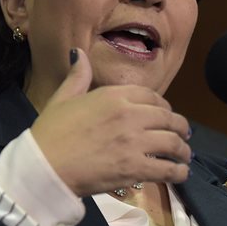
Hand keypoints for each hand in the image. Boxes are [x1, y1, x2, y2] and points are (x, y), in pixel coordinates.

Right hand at [28, 48, 191, 195]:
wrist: (43, 166)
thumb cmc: (50, 133)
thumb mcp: (62, 98)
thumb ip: (78, 76)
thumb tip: (80, 52)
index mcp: (113, 96)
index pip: (152, 96)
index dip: (163, 106)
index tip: (164, 114)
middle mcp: (129, 115)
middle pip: (168, 118)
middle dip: (179, 127)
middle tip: (182, 136)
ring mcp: (134, 142)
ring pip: (173, 143)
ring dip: (183, 150)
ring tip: (183, 156)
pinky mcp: (135, 168)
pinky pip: (167, 169)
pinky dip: (178, 172)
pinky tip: (179, 173)